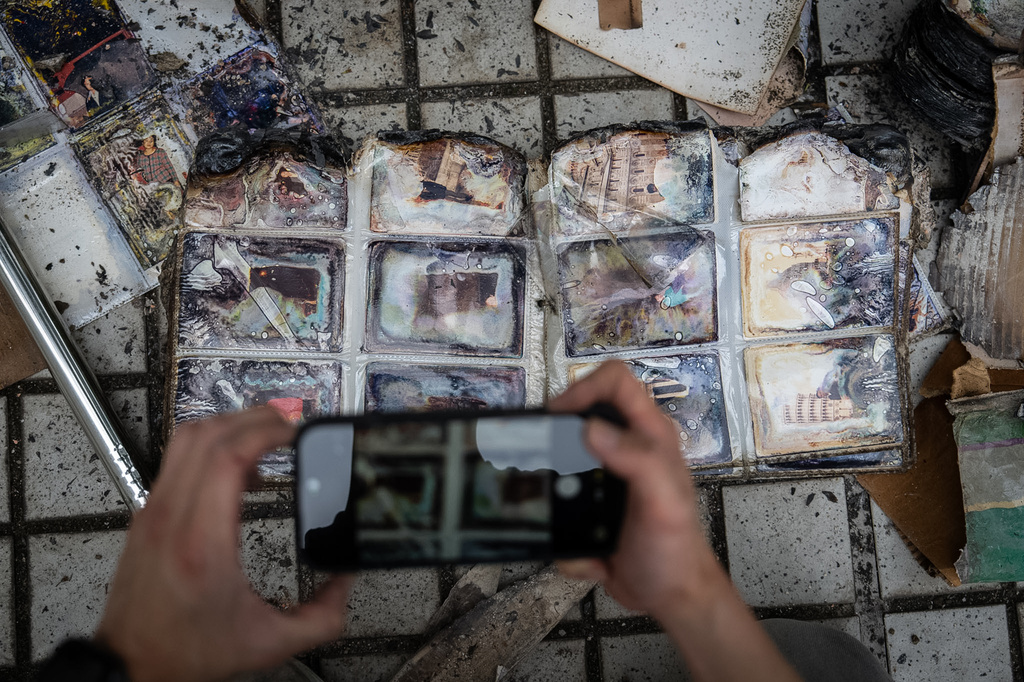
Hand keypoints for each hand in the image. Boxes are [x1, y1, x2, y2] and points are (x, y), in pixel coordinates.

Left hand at [94, 408, 351, 681]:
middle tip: (288, 426)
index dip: (266, 431)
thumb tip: (347, 583)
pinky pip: (176, 458)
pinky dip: (210, 446)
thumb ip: (321, 617)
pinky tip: (236, 466)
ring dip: (229, 425)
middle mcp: (171, 518)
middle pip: (208, 434)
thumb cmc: (186, 652)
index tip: (293, 431)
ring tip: (264, 435)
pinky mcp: (147, 513)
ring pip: (186, 438)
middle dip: (254, 418)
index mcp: (202, 543)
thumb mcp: (268, 642)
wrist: (131, 665)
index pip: (228, 457)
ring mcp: (153, 511)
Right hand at [550, 361, 725, 620]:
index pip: (616, 382)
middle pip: (582, 411)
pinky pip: (560, 498)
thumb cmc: (677, 550)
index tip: (559, 414)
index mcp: (650, 436)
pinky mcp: (590, 503)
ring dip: (553, 480)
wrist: (671, 597)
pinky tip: (579, 543)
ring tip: (553, 505)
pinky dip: (559, 520)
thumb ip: (638, 460)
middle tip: (543, 457)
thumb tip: (592, 428)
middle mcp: (627, 447)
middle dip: (558, 433)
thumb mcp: (664, 503)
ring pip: (563, 455)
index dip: (584, 387)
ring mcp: (606, 474)